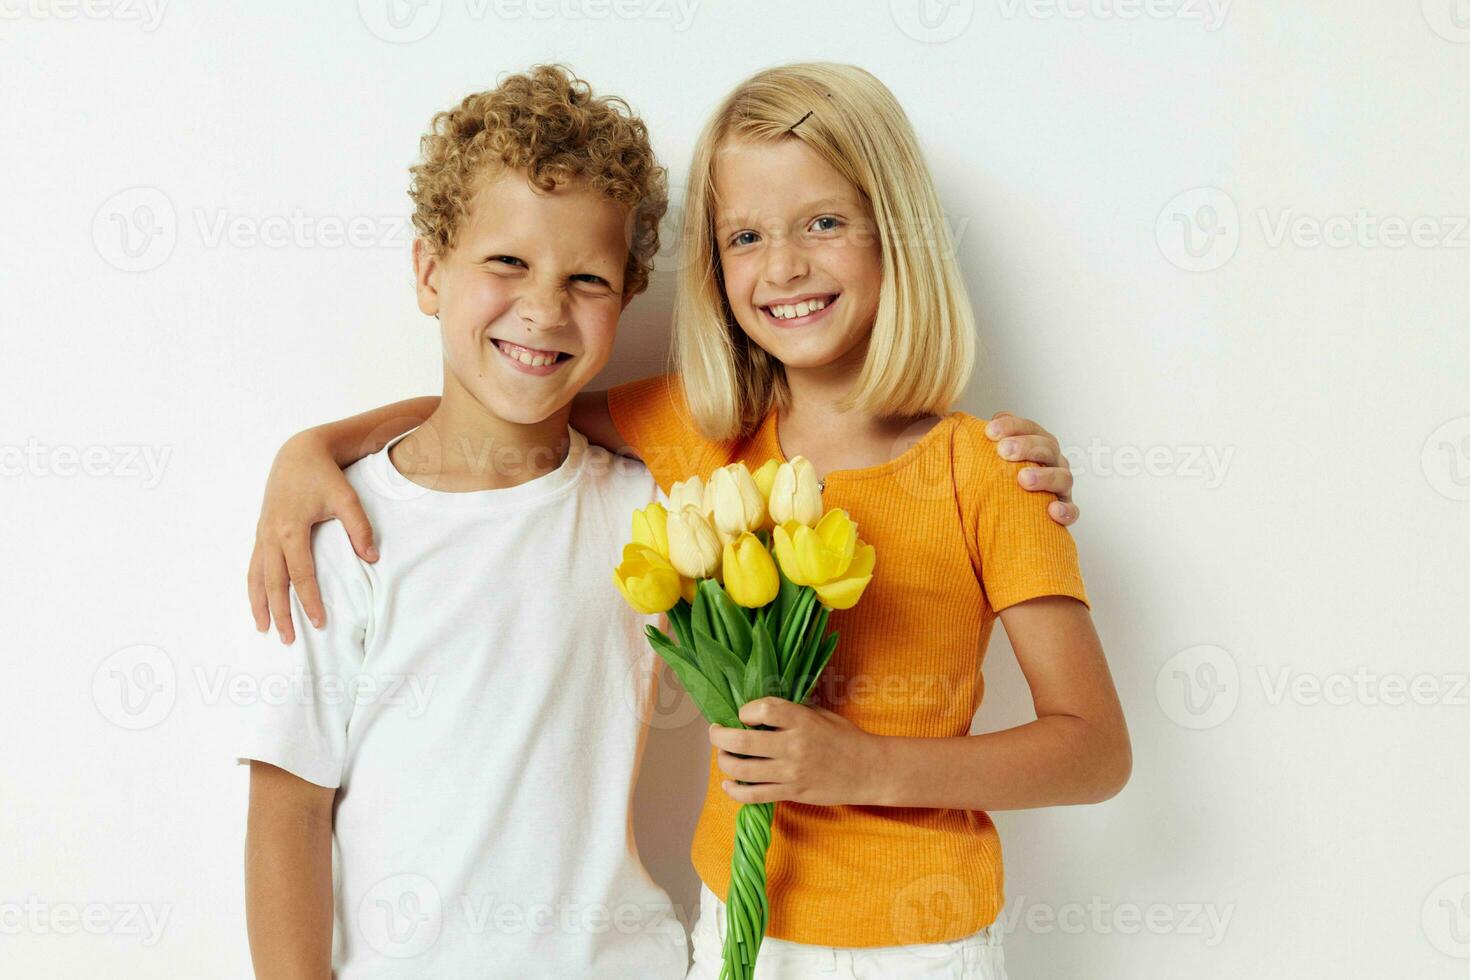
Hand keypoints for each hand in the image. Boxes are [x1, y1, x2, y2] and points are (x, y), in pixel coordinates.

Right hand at [248, 430, 376, 642]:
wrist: (298, 452)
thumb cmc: (324, 475)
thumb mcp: (347, 498)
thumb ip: (359, 528)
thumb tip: (372, 559)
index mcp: (291, 529)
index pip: (301, 575)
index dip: (309, 601)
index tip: (319, 623)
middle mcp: (271, 534)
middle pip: (273, 583)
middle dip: (281, 613)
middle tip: (289, 640)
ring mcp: (263, 533)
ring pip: (256, 576)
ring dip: (260, 604)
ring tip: (264, 629)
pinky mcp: (261, 530)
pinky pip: (253, 564)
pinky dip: (253, 586)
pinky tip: (258, 601)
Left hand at [709, 697, 881, 805]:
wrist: (869, 771)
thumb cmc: (845, 738)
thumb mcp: (821, 714)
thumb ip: (791, 711)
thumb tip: (757, 709)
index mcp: (802, 721)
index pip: (763, 710)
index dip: (745, 710)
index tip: (743, 713)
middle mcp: (794, 746)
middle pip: (742, 741)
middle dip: (720, 736)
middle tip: (716, 732)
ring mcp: (791, 772)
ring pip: (742, 770)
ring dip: (724, 762)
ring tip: (724, 756)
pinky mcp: (792, 793)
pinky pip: (754, 795)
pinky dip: (734, 791)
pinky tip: (728, 784)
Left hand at [985, 412, 1077, 525]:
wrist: (1012, 515)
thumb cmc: (999, 480)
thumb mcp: (992, 458)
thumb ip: (986, 440)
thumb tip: (971, 423)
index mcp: (1036, 444)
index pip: (1028, 428)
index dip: (1011, 426)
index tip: (989, 431)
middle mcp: (1052, 462)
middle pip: (1047, 447)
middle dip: (1026, 446)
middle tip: (1004, 450)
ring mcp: (1061, 486)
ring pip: (1062, 477)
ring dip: (1044, 476)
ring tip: (1023, 479)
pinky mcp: (1065, 510)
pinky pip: (1071, 511)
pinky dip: (1065, 510)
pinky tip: (1052, 510)